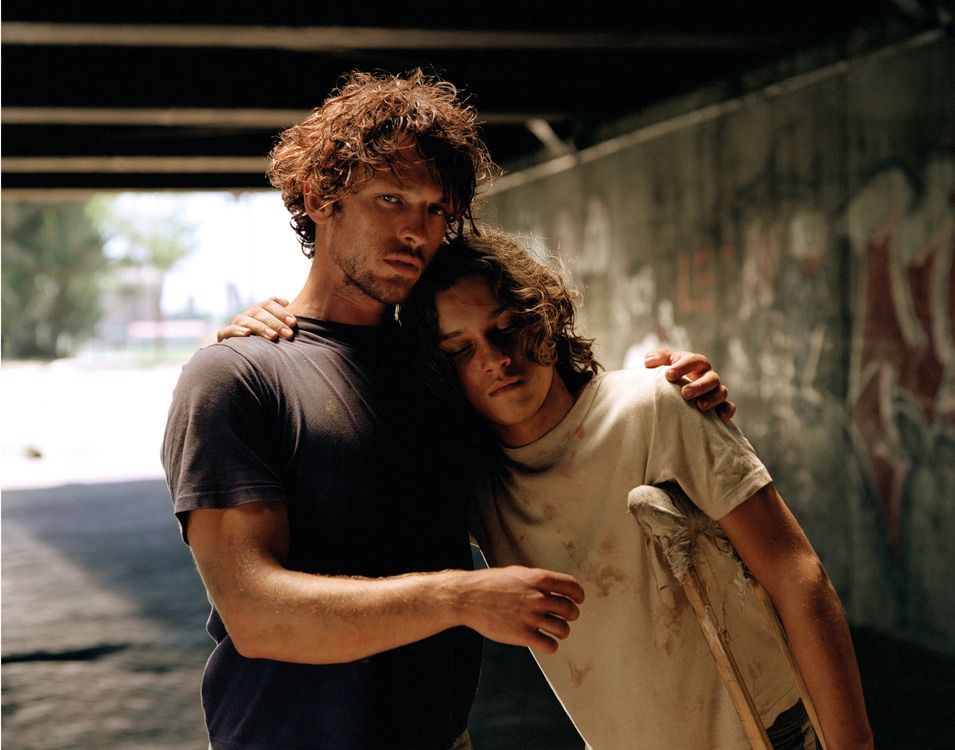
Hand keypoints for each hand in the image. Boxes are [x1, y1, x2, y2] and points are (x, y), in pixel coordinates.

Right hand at [217, 296, 297, 341]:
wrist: (245, 360)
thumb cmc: (268, 344)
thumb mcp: (277, 329)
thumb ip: (281, 316)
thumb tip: (285, 301)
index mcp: (258, 311)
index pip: (268, 304)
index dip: (281, 311)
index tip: (293, 323)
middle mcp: (246, 315)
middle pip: (258, 311)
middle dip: (275, 322)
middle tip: (288, 334)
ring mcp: (235, 325)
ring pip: (245, 320)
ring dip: (260, 327)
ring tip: (273, 336)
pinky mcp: (224, 337)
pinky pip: (226, 331)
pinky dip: (236, 331)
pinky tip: (247, 334)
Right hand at [457, 566, 584, 653]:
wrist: (468, 598)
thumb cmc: (490, 584)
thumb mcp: (518, 573)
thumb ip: (538, 581)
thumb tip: (555, 588)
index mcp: (539, 579)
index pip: (572, 587)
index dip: (578, 596)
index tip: (577, 601)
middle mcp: (539, 597)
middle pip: (571, 611)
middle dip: (569, 616)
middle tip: (563, 618)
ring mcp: (532, 617)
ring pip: (563, 630)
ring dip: (561, 632)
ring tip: (553, 631)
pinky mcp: (523, 635)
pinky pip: (550, 645)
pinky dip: (550, 645)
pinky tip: (543, 641)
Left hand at [644, 348, 735, 420]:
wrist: (674, 389)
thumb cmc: (670, 373)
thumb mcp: (664, 363)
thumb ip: (657, 357)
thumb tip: (649, 362)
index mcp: (695, 363)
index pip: (694, 360)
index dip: (683, 366)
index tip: (669, 375)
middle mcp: (707, 375)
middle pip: (711, 378)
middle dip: (699, 386)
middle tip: (685, 393)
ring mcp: (714, 390)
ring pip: (721, 391)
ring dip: (712, 398)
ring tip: (699, 406)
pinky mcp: (719, 404)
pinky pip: (729, 406)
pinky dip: (726, 411)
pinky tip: (719, 418)